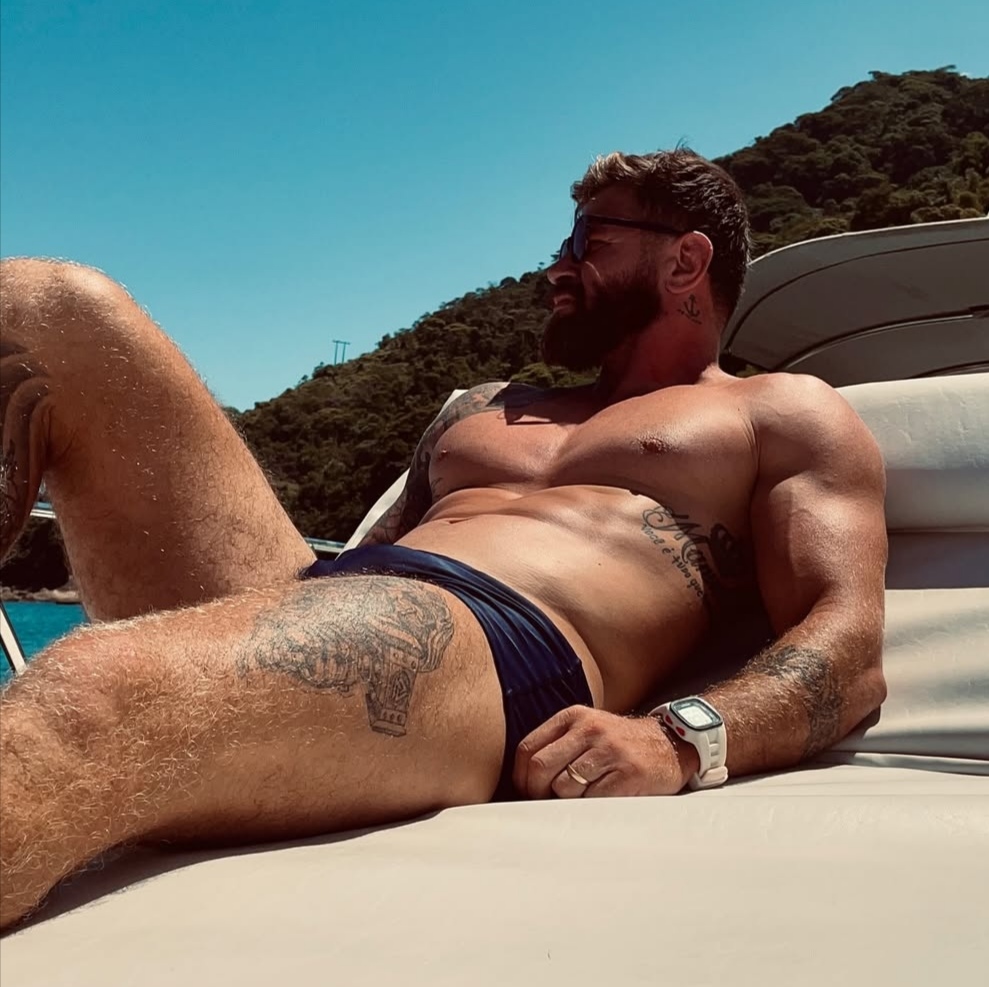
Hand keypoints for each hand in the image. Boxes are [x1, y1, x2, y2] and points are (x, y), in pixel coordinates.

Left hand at [512, 706, 697, 798]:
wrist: (669, 744)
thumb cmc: (618, 744)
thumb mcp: (586, 729)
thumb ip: (557, 745)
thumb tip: (523, 781)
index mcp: (573, 717)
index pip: (527, 749)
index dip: (521, 777)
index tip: (527, 792)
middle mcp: (589, 729)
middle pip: (540, 768)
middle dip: (537, 793)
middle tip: (546, 804)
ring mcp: (610, 751)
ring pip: (564, 788)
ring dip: (567, 802)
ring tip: (580, 799)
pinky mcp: (628, 774)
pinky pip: (592, 800)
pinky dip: (590, 808)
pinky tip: (600, 801)